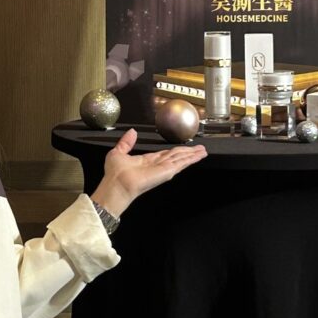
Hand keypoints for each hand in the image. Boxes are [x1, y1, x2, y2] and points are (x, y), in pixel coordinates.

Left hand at [90, 128, 206, 216]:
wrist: (116, 185)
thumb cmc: (114, 174)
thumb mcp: (118, 152)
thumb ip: (126, 142)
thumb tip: (132, 132)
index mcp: (147, 161)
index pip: (165, 155)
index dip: (175, 151)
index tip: (183, 148)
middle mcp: (157, 165)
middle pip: (176, 156)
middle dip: (188, 152)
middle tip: (200, 149)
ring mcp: (163, 169)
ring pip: (181, 159)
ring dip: (193, 155)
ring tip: (203, 151)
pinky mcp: (167, 171)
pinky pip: (181, 163)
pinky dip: (191, 158)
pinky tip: (199, 155)